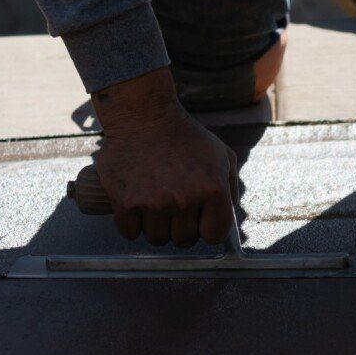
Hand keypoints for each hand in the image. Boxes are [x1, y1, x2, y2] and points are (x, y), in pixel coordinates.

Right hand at [89, 67, 238, 246]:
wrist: (143, 115)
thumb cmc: (185, 136)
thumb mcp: (222, 156)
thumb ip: (231, 189)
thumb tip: (227, 221)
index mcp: (213, 190)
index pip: (213, 235)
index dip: (206, 229)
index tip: (198, 220)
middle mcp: (185, 199)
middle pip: (183, 240)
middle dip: (180, 228)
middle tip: (173, 209)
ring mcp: (154, 202)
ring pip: (156, 239)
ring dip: (155, 227)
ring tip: (154, 204)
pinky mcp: (125, 201)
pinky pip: (130, 232)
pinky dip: (131, 225)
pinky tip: (135, 207)